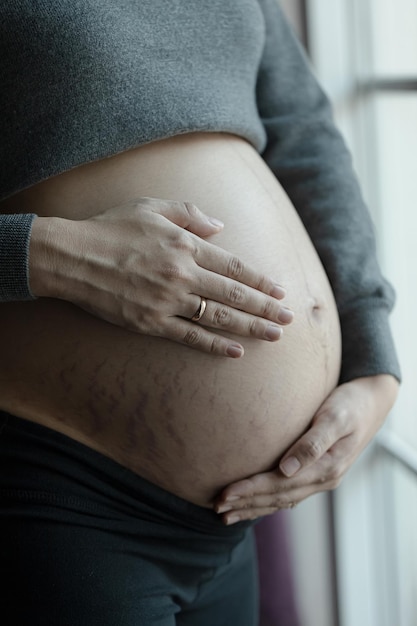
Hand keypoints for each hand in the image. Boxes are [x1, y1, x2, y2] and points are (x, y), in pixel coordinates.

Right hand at [29, 197, 292, 355]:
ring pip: (219, 318)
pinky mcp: (151, 323)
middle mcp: (182, 275)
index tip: (280, 290)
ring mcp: (167, 301)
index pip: (234, 267)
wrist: (71, 257)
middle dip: (266, 307)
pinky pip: (190, 336)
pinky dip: (215, 345)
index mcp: (185, 246)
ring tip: (274, 335)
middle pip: (234, 295)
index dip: (260, 280)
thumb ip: (190, 214)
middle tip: (290, 318)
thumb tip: (220, 228)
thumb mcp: (151, 207)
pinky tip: (236, 352)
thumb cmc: (111, 227)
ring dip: (250, 327)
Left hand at [215, 374, 398, 522]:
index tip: (225, 494)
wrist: (371, 402)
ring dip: (254, 507)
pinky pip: (288, 493)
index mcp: (326, 468)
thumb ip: (313, 442)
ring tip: (227, 514)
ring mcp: (320, 479)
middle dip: (247, 503)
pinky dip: (267, 500)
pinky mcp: (316, 473)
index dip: (251, 490)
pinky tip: (252, 503)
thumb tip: (287, 469)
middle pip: (277, 497)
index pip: (279, 484)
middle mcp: (323, 479)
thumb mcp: (335, 418)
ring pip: (281, 500)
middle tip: (217, 508)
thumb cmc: (350, 404)